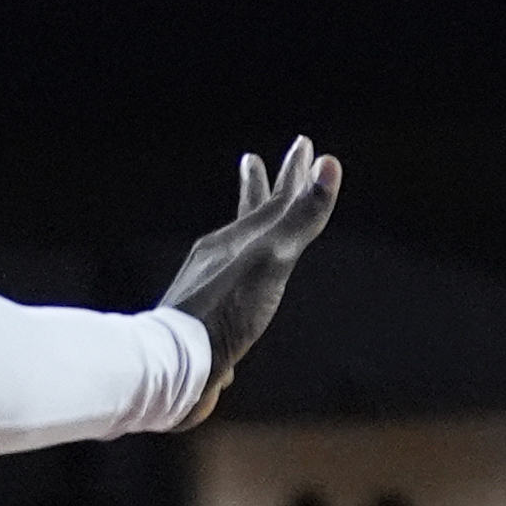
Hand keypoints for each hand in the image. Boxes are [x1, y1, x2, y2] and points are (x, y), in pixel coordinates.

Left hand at [158, 137, 342, 425]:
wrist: (176, 363)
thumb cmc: (226, 310)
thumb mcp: (273, 259)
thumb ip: (302, 216)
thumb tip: (329, 163)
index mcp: (240, 240)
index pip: (274, 198)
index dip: (293, 172)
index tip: (304, 143)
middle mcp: (220, 256)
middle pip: (246, 217)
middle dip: (259, 189)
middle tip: (251, 160)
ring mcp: (207, 285)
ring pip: (233, 251)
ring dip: (244, 233)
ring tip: (246, 227)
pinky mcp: (202, 317)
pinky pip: (226, 288)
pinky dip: (236, 279)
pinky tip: (236, 296)